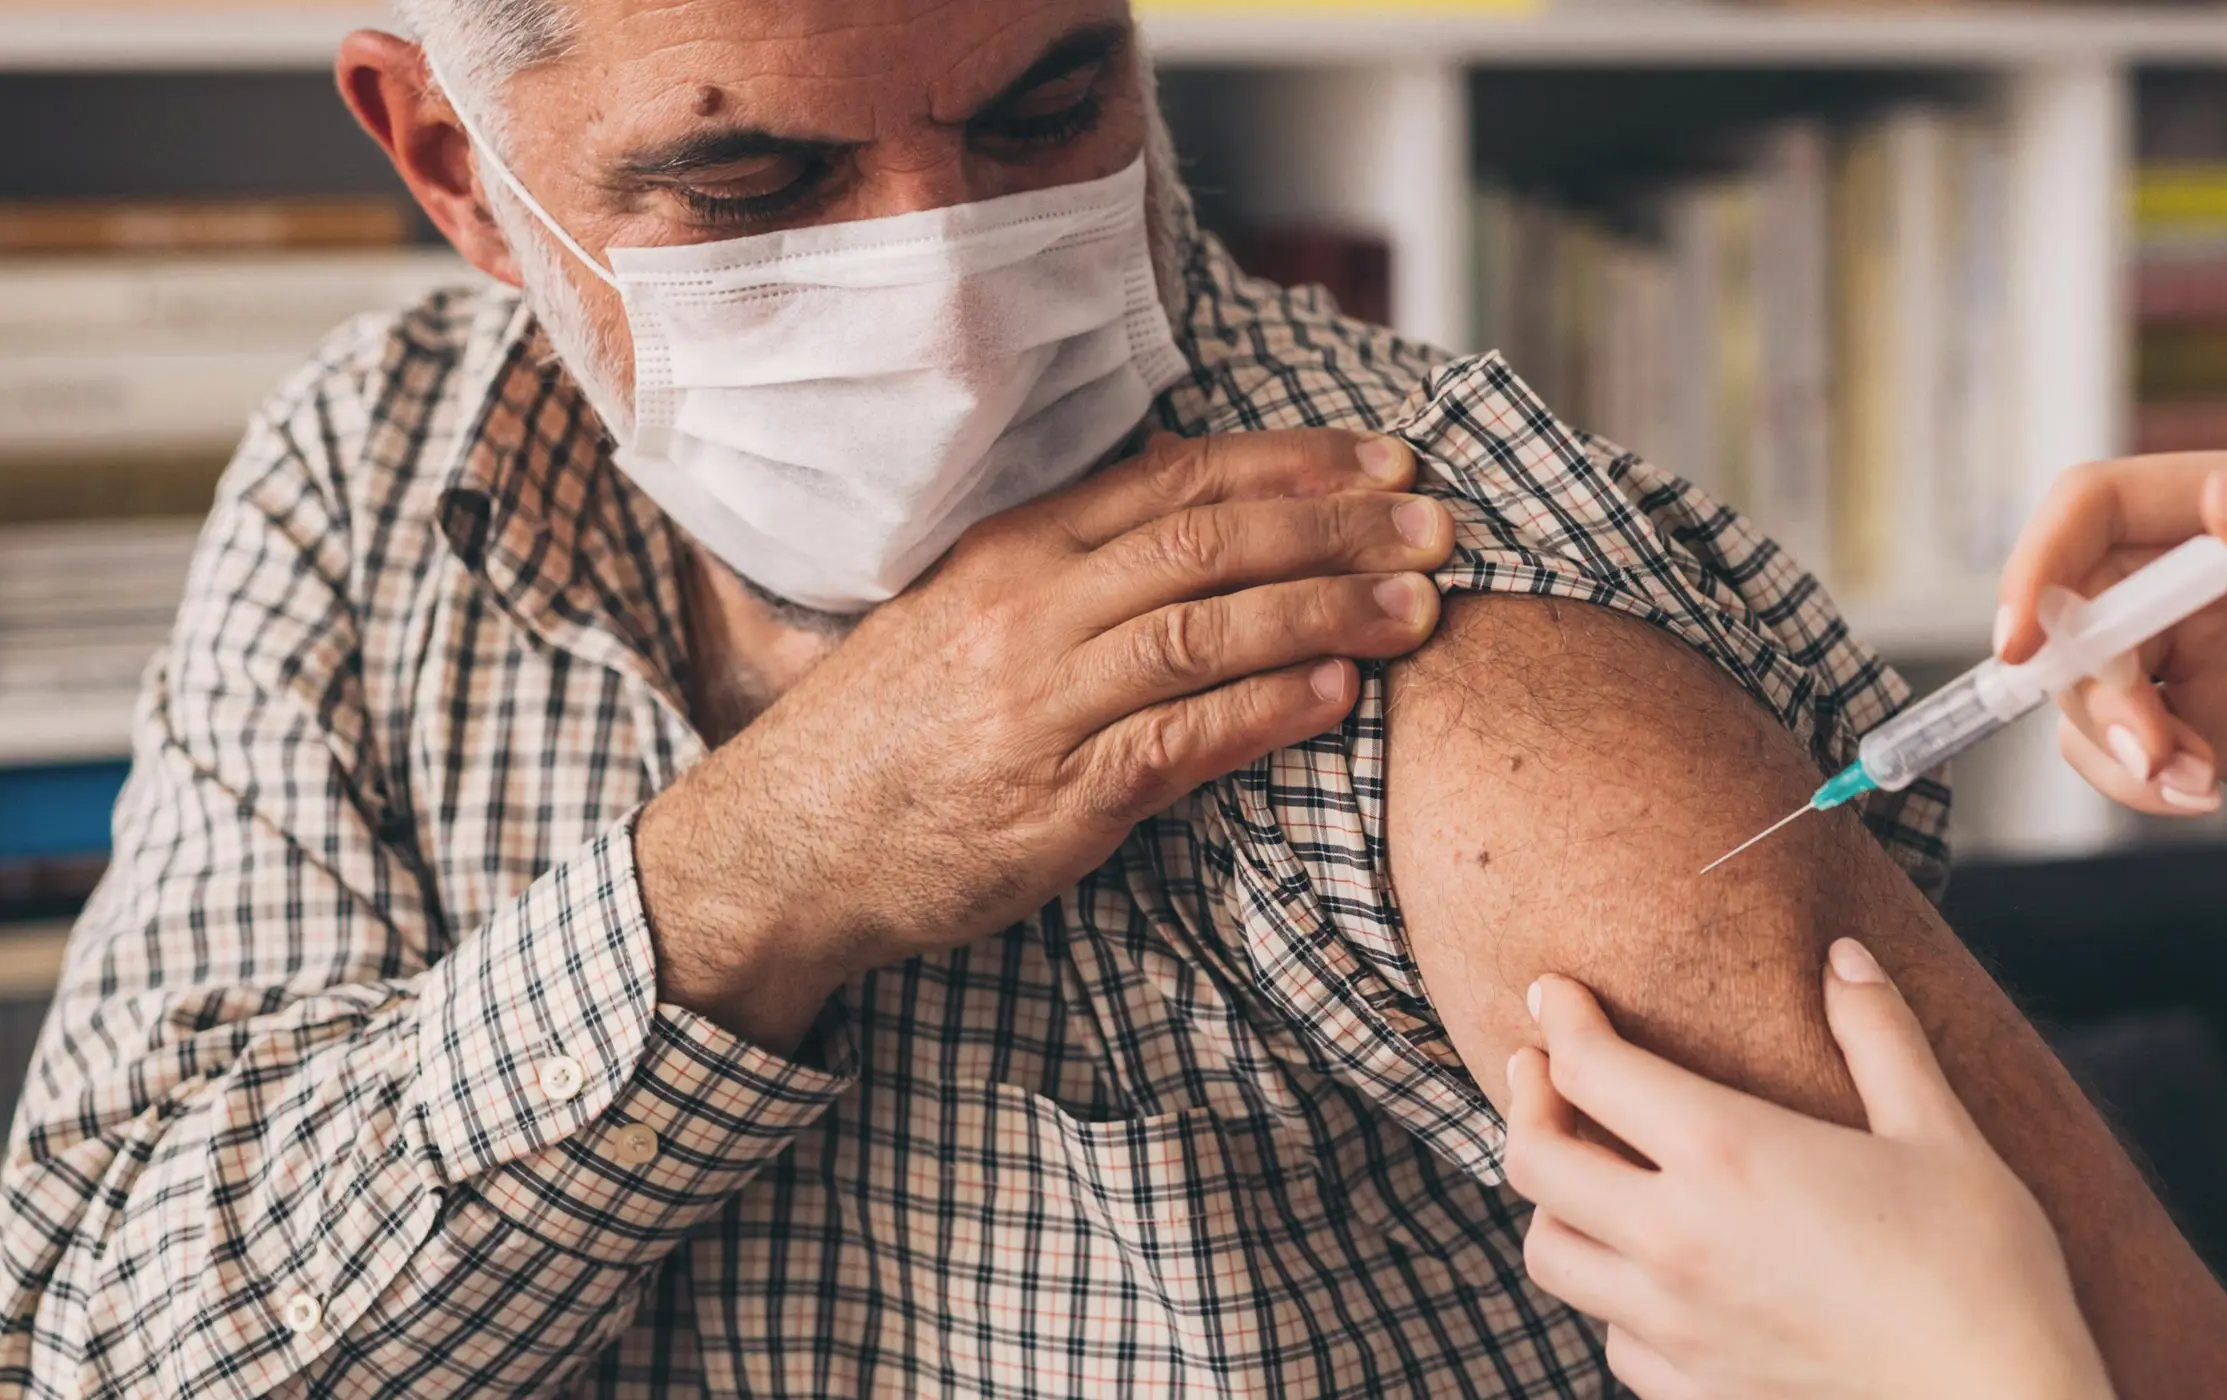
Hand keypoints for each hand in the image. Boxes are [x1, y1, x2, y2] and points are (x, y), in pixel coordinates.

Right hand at [638, 429, 1453, 1045]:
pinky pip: (1180, 741)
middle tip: (1441, 525)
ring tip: (1422, 609)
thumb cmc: (892, 733)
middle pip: (1213, 542)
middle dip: (1343, 529)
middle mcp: (1030, 610)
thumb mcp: (965, 611)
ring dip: (1330, 613)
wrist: (786, 846)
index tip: (1388, 461)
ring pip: (1209, 630)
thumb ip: (1074, 562)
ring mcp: (1041, 704)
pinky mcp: (1054, 800)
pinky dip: (1267, 710)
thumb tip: (1198, 505)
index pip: (1179, 478)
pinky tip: (1339, 694)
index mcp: (1016, 549)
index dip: (1296, 464)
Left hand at [1504, 941, 2115, 1399]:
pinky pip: (1610, 1337)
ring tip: (1582, 1172)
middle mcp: (1675, 1241)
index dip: (1560, 1018)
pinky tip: (1648, 1274)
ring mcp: (1674, 1327)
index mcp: (1728, 1153)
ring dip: (1553, 1204)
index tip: (1552, 992)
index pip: (1591, 1068)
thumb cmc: (1984, 1269)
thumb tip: (1844, 956)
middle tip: (1539, 1069)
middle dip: (1525, 1101)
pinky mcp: (1693, 1393)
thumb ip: (1880, 1035)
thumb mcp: (1940, 1133)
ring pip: (1550, 1258)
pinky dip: (1609, 1295)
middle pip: (1536, 1162)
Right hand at [1996, 451, 2226, 994]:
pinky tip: (2200, 795)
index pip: (2099, 505)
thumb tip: (2222, 496)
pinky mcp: (2204, 724)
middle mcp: (2212, 570)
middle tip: (2149, 746)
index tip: (2022, 643)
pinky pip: (2114, 745)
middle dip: (2088, 682)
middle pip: (2077, 605)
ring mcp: (2202, 651)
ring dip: (2112, 741)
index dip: (2041, 561)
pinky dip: (2133, 778)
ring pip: (2085, 684)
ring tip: (2188, 783)